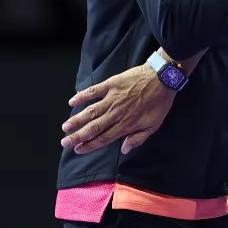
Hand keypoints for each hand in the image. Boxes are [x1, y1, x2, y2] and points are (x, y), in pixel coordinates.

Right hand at [60, 61, 174, 154]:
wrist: (162, 78)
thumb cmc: (159, 102)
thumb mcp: (154, 125)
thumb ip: (138, 138)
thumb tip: (125, 150)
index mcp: (126, 124)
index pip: (104, 138)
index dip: (90, 145)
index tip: (78, 150)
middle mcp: (116, 113)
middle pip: (93, 127)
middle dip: (77, 136)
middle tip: (64, 142)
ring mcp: (112, 98)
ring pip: (90, 112)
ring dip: (76, 120)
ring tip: (65, 127)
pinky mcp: (111, 84)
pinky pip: (93, 91)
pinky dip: (82, 96)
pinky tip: (72, 101)